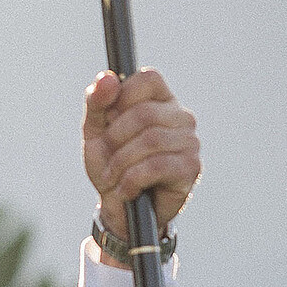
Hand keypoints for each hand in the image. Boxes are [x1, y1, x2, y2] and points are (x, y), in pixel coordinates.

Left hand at [82, 68, 199, 246]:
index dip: (122, 97)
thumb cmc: (110, 165)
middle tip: (106, 159)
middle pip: (144, 113)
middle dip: (115, 139)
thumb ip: (96, 103)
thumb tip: (106, 78)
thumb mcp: (95, 132)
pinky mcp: (190, 167)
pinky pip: (156, 166)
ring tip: (113, 177)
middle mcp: (181, 117)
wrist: (119, 208)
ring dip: (121, 164)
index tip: (108, 120)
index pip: (148, 78)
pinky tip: (127, 189)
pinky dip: (132, 180)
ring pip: (150, 141)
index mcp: (160, 100)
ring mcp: (190, 142)